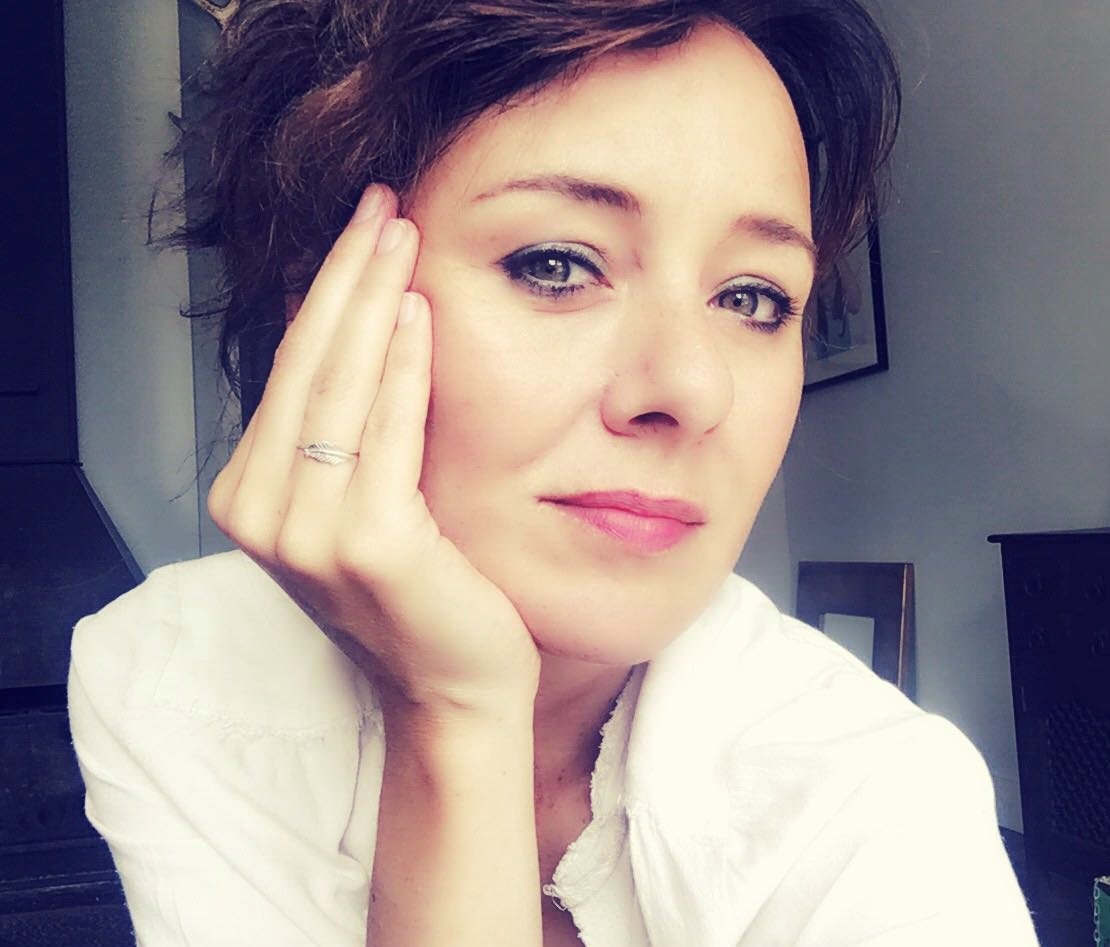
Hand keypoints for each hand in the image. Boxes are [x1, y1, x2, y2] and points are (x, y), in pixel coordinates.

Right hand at [207, 185, 541, 715]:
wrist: (455, 684)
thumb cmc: (420, 592)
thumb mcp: (358, 500)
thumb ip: (340, 425)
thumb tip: (346, 318)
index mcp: (251, 499)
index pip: (288, 372)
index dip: (322, 292)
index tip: (358, 229)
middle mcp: (264, 515)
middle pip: (308, 366)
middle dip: (346, 276)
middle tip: (380, 204)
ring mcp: (308, 533)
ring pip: (341, 388)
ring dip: (373, 300)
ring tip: (398, 233)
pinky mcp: (368, 544)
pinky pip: (388, 432)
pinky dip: (402, 367)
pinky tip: (418, 310)